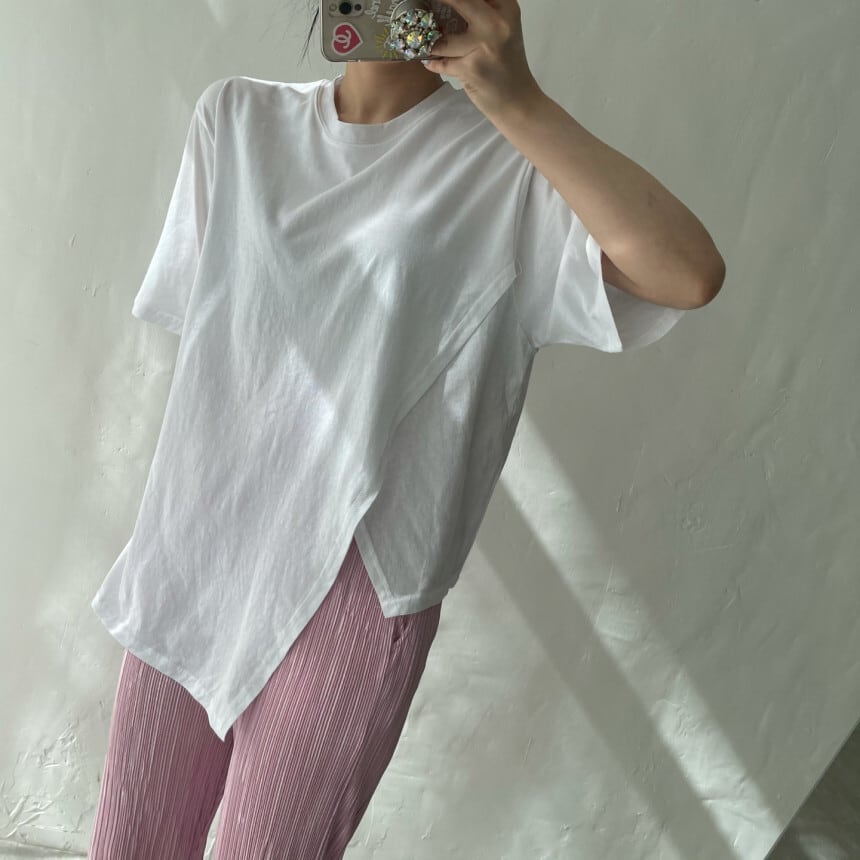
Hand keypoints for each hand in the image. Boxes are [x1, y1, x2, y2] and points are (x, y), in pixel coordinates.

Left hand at [422, 0, 542, 118]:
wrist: (518, 101)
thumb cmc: (506, 64)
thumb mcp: (501, 30)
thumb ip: (481, 12)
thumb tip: (447, 4)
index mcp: (506, 8)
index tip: (440, 0)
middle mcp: (497, 23)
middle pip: (458, 1)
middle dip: (439, 2)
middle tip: (422, 4)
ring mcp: (484, 46)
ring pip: (445, 40)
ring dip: (432, 45)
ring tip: (427, 44)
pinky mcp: (472, 68)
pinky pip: (443, 62)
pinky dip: (434, 63)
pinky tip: (430, 61)